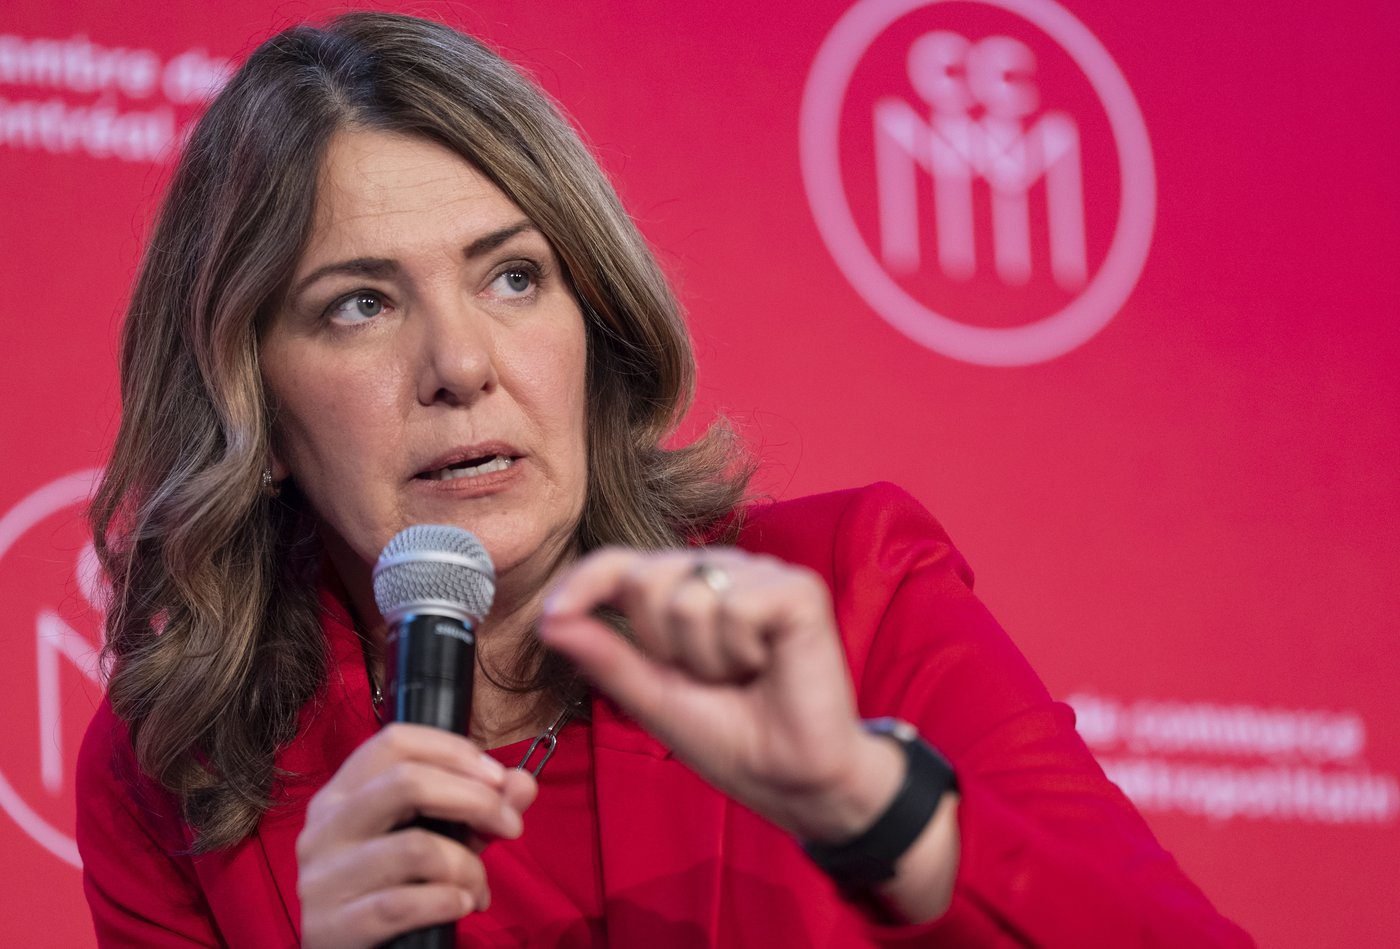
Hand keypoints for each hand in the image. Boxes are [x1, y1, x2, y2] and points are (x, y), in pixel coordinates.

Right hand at [297, 723, 537, 948]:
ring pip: (415, 848)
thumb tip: (522, 783)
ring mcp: (322, 878)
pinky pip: (403, 904)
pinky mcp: (331, 927)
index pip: (394, 742)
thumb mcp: (440, 840)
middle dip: (476, 801)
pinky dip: (447, 901)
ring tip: (479, 888)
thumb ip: (478, 809)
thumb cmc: (393, 888)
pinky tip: (461, 906)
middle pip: (406, 783)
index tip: (498, 777)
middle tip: (512, 826)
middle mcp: (324, 828)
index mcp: (342, 794)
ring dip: (467, 867)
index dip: (453, 751)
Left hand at [538, 548, 903, 842]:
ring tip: (739, 677)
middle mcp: (720, 571)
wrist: (789, 778)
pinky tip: (767, 666)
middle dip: (661, 646)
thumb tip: (547, 619)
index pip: (620, 563)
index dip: (583, 583)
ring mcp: (760, 575)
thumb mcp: (651, 696)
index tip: (552, 616)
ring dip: (705, 659)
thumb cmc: (727, 736)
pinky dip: (742, 651)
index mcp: (682, 590)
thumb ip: (604, 655)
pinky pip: (736, 607)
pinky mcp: (798, 590)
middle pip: (646, 578)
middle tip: (705, 679)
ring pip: (688, 597)